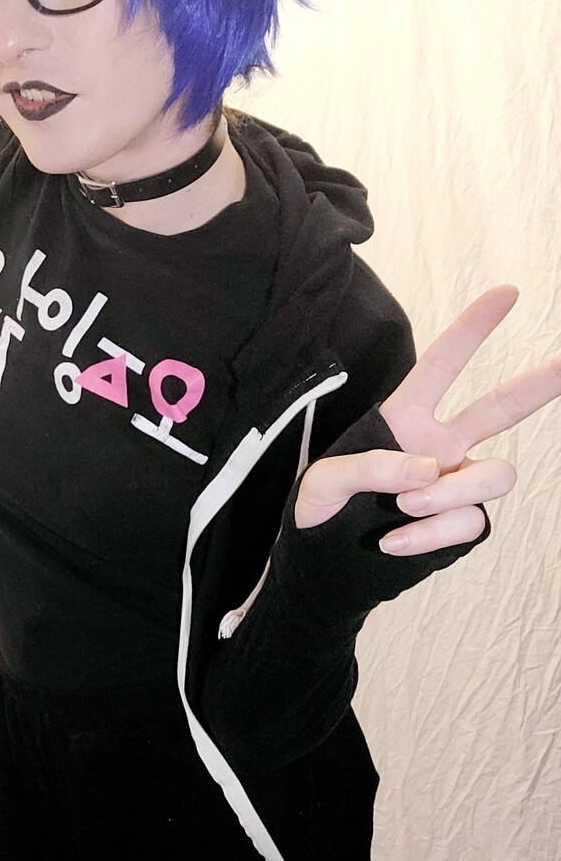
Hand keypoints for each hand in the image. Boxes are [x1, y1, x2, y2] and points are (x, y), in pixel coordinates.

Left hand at [295, 285, 560, 553]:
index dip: (471, 330)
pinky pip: (469, 522)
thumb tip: (430, 470)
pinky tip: (392, 541)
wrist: (325, 567)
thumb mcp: (324, 482)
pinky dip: (430, 533)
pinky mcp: (462, 524)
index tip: (507, 293)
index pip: (441, 367)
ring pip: (495, 475)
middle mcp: (441, 446)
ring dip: (452, 492)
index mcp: (404, 420)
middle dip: (540, 384)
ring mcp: (457, 485)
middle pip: (502, 409)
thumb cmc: (320, 511)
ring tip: (404, 507)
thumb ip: (371, 467)